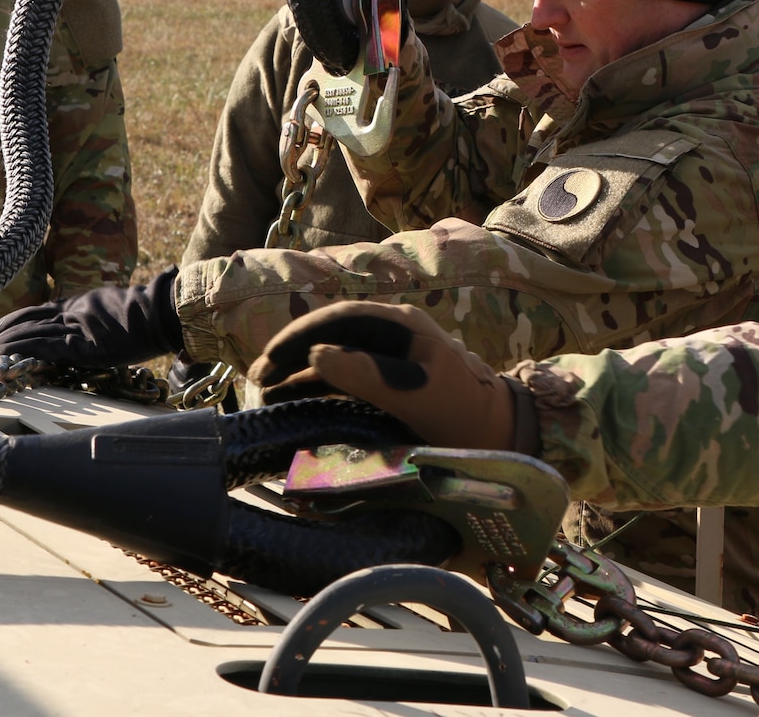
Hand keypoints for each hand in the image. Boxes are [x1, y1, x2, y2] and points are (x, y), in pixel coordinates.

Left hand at [0, 268, 181, 374]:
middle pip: (26, 324)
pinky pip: (43, 349)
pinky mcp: (80, 345)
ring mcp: (75, 328)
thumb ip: (107, 314)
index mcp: (81, 303)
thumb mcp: (123, 307)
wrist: (162, 312)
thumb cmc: (152, 311)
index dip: (13, 321)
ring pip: (27, 336)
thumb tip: (108, 321)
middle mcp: (72, 312)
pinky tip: (2, 362)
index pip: (38, 311)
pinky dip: (20, 355)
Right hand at [249, 301, 535, 453]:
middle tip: (258, 378)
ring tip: (265, 393)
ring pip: (334, 359)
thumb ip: (369, 374)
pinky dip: (316, 389)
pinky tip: (292, 402)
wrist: (501, 440)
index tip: (270, 358)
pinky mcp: (387, 387)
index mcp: (402, 326)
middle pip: (331, 335)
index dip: (300, 334)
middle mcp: (392, 337)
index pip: (340, 318)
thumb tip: (317, 356)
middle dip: (292, 353)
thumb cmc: (465, 414)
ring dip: (298, 373)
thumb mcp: (418, 394)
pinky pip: (344, 381)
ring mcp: (389, 361)